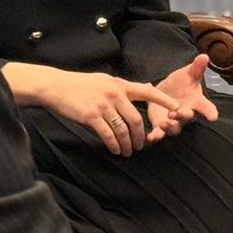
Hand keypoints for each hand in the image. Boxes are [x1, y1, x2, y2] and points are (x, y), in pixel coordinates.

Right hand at [1, 62, 180, 155]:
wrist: (55, 85)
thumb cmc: (80, 85)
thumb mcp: (105, 80)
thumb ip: (124, 87)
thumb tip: (146, 87)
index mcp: (120, 84)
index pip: (147, 92)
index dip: (164, 101)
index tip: (177, 109)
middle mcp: (114, 93)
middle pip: (137, 119)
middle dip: (141, 136)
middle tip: (141, 146)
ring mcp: (103, 104)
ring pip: (123, 129)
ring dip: (127, 144)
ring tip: (127, 152)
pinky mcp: (91, 115)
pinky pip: (108, 134)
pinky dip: (114, 144)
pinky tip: (115, 150)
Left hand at [147, 55, 219, 140]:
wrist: (166, 90)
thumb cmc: (181, 83)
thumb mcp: (187, 73)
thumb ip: (196, 68)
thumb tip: (204, 56)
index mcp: (196, 101)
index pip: (206, 107)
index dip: (210, 112)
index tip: (213, 117)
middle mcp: (187, 114)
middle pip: (188, 118)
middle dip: (184, 116)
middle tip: (177, 112)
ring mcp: (174, 121)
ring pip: (175, 129)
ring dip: (169, 127)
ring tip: (163, 124)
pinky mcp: (161, 126)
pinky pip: (160, 134)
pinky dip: (155, 136)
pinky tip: (149, 137)